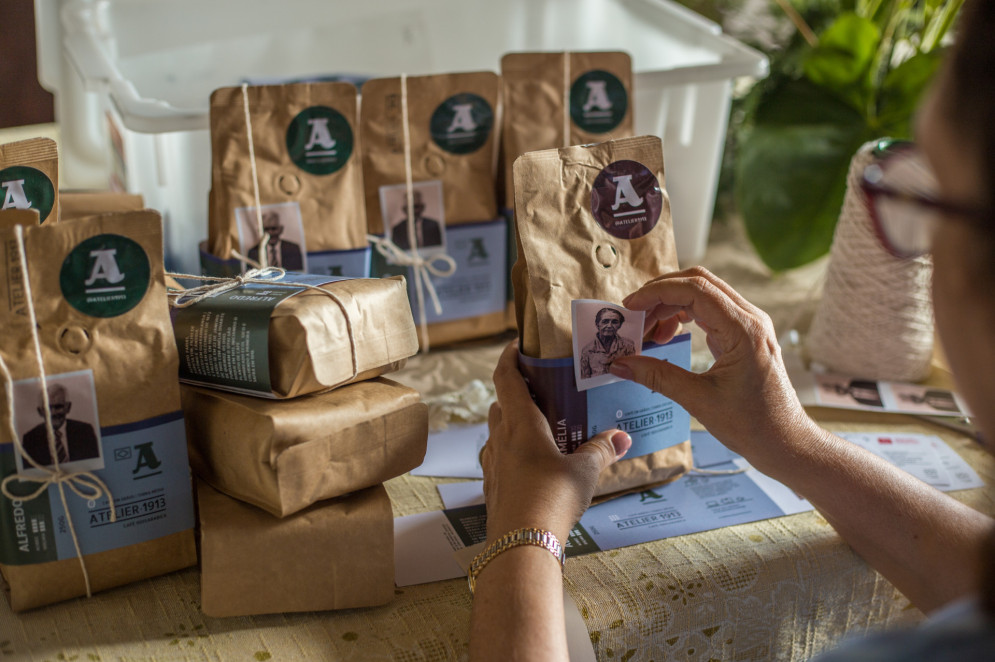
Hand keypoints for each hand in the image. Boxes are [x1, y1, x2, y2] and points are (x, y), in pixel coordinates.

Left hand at [481, 342, 631, 542]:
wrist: (521, 546)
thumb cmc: (552, 499)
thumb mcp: (585, 472)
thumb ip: (602, 450)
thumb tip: (623, 437)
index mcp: (520, 424)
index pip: (505, 377)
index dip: (509, 356)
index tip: (517, 345)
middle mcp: (500, 439)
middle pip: (500, 404)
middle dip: (516, 393)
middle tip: (540, 391)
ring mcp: (492, 464)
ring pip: (497, 432)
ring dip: (513, 424)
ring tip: (541, 429)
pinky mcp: (492, 487)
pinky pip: (499, 458)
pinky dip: (512, 452)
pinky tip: (533, 466)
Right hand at [609, 267, 817, 474]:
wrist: (785, 442)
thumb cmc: (752, 425)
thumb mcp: (698, 400)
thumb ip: (656, 376)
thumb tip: (619, 364)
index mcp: (743, 330)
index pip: (694, 289)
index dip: (657, 292)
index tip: (630, 306)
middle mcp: (750, 319)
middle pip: (699, 283)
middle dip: (661, 293)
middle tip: (633, 315)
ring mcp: (749, 325)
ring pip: (703, 294)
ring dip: (670, 305)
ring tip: (647, 332)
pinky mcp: (744, 335)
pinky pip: (710, 311)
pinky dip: (683, 316)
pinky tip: (667, 336)